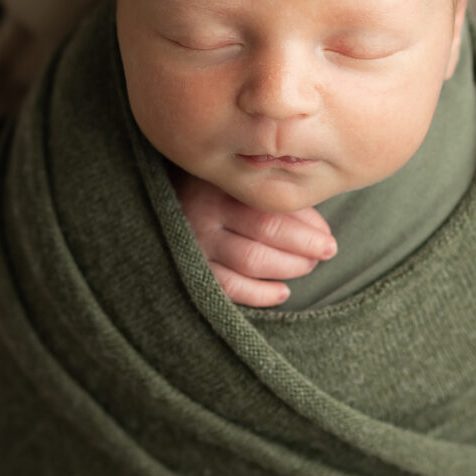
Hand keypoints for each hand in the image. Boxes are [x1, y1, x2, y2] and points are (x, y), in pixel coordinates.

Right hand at [171, 168, 336, 306]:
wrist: (148, 207)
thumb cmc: (201, 192)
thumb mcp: (228, 181)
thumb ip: (265, 193)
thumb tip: (318, 224)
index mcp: (218, 184)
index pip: (272, 205)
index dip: (307, 224)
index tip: (327, 233)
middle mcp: (203, 212)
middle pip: (267, 232)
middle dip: (305, 246)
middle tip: (327, 251)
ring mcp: (193, 244)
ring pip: (252, 261)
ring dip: (289, 268)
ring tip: (308, 266)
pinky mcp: (188, 272)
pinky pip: (231, 289)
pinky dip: (262, 294)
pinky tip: (282, 292)